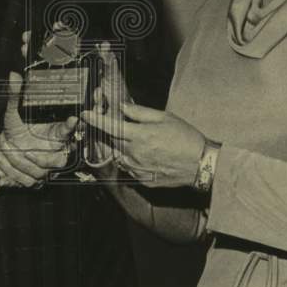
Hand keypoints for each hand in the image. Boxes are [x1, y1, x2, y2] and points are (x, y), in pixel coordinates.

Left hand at [0, 71, 76, 187]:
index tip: (73, 119)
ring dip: (19, 162)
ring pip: (40, 171)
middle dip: (35, 156)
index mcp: (54, 133)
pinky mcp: (39, 179)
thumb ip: (15, 95)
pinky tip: (5, 165)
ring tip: (7, 150)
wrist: (4, 149)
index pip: (66, 130)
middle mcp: (55, 150)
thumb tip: (13, 76)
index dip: (70, 126)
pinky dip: (14, 173)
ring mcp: (48, 166)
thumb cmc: (14, 130)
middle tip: (20, 147)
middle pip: (55, 159)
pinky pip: (29, 180)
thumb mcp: (12, 113)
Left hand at [80, 101, 205, 188]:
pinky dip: (128, 158)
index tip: (85, 114)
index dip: (95, 119)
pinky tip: (139, 153)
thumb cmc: (185, 138)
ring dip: (118, 146)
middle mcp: (135, 153)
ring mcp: (138, 168)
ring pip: (118, 155)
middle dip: (108, 132)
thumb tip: (122, 107)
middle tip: (113, 124)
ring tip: (131, 139)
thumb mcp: (164, 117)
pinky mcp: (142, 179)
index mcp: (140, 136)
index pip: (110, 126)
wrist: (201, 164)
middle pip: (111, 141)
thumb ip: (140, 112)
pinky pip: (127, 167)